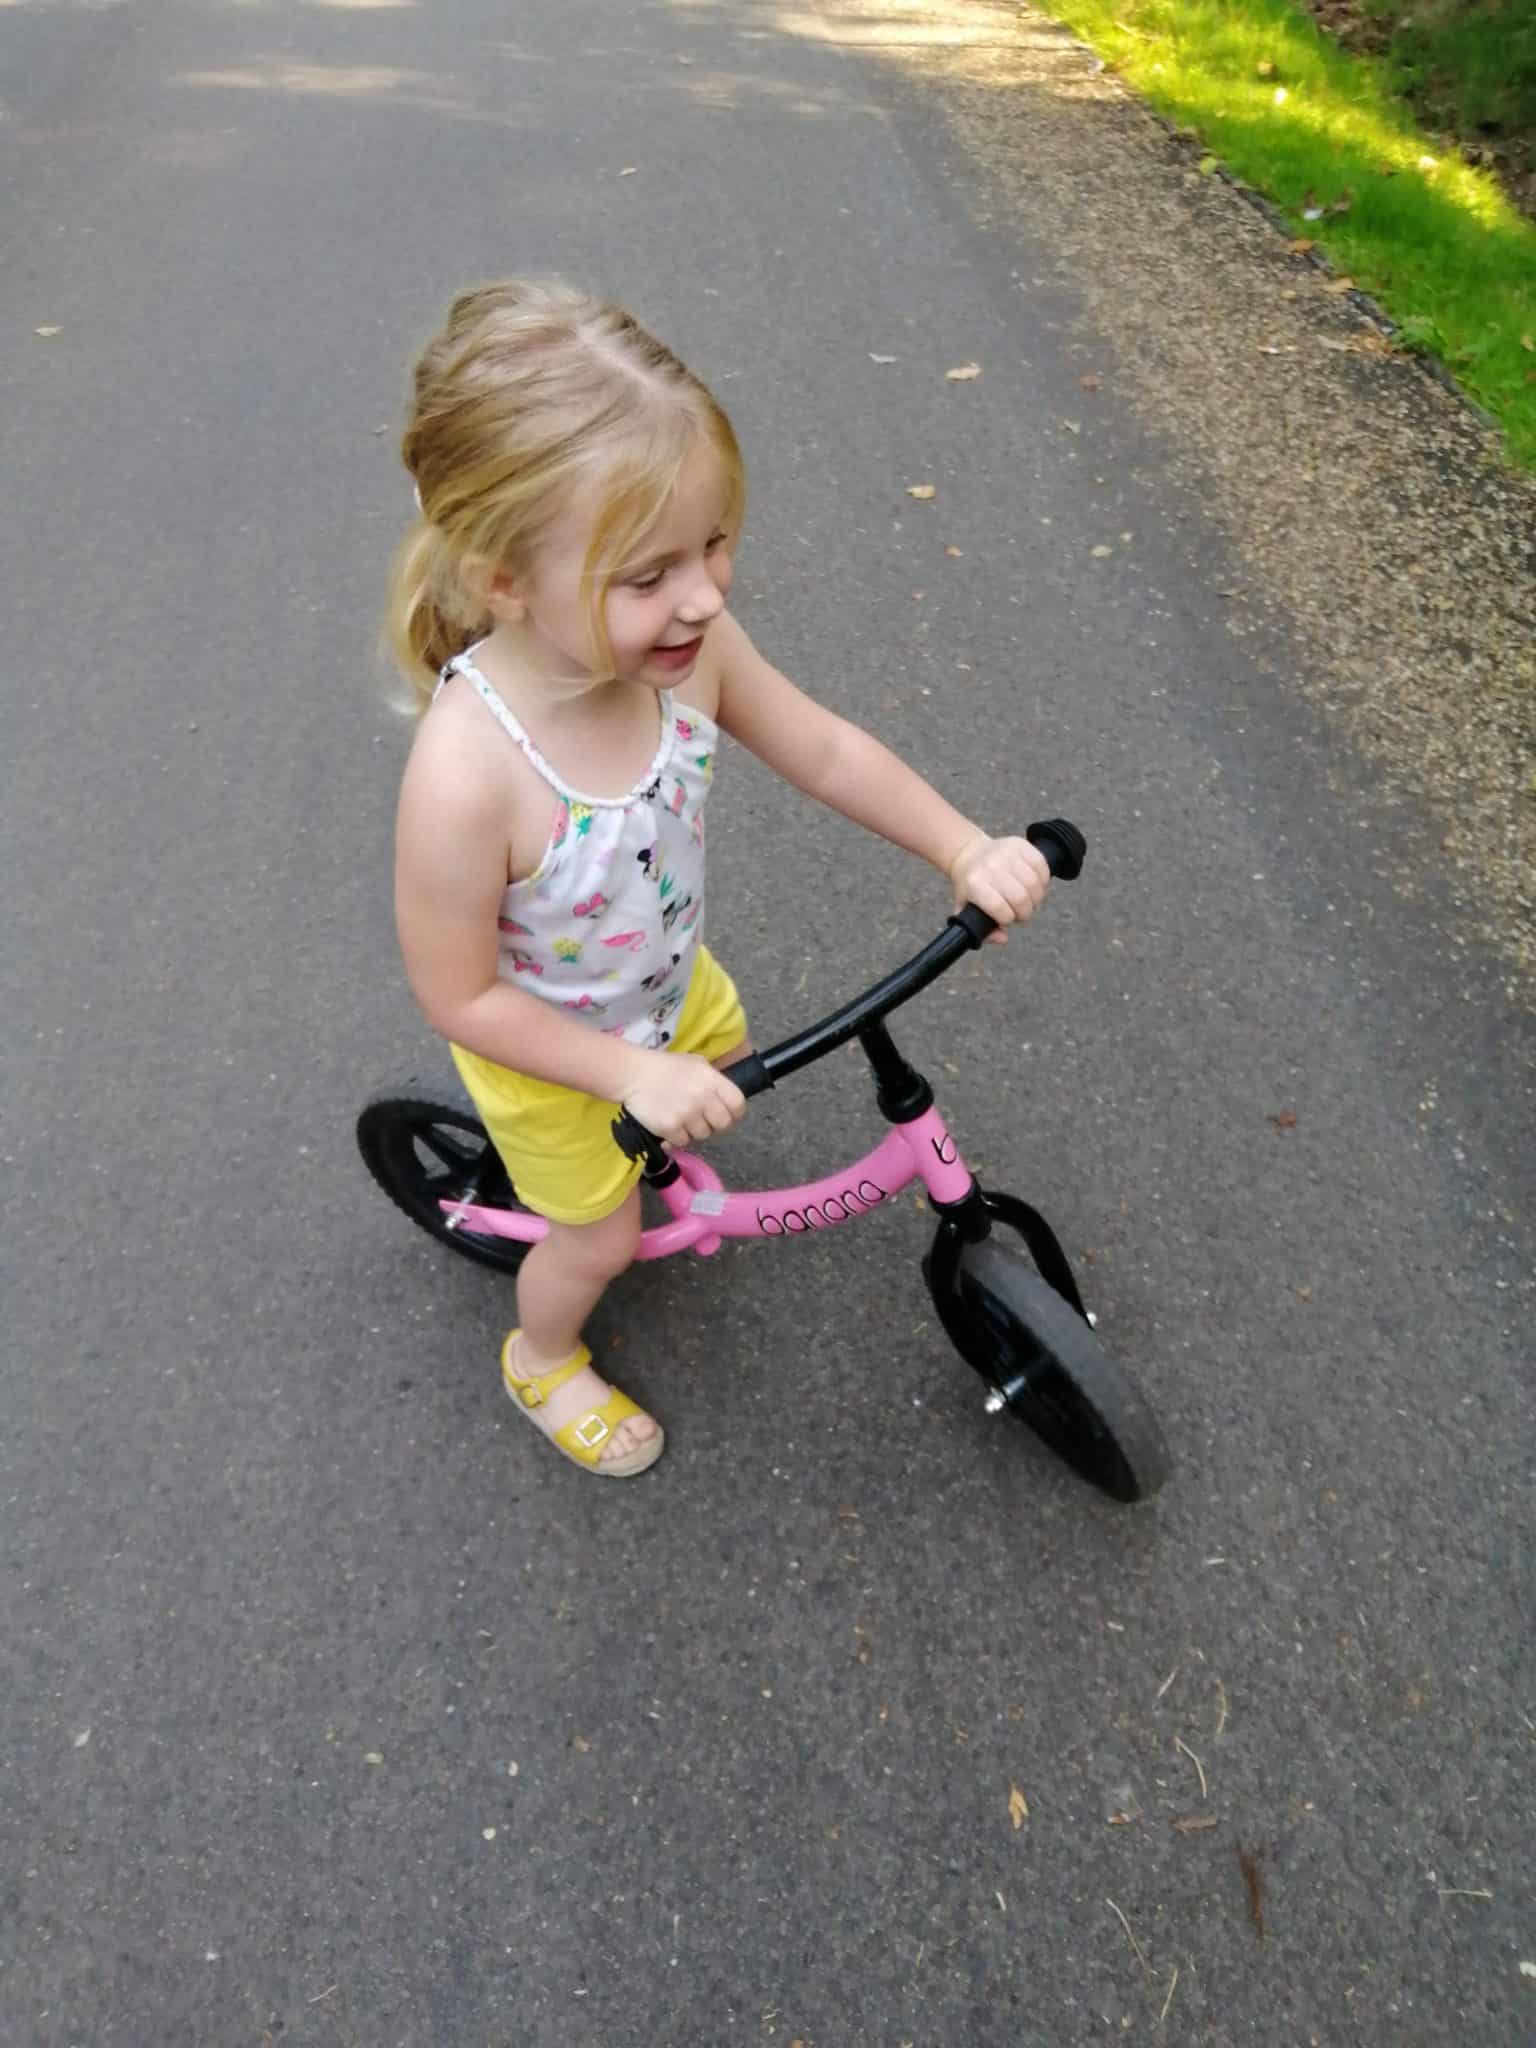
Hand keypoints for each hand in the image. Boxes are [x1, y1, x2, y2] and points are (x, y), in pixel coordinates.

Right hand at [620, 1050, 746, 1145]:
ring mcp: (686, 1114)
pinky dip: (677, 1137)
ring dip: (694, 1131)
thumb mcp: (696, 1064)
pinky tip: (669, 1123)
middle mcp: (702, 1097)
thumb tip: (726, 1099)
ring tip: (682, 1118)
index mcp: (711, 1080)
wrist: (633, 1074)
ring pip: (703, 1135)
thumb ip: (713, 1080)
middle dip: (715, 1124)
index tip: (727, 1114)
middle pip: (723, 1124)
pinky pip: (683, 1141)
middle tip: (704, 1120)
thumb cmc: (666, 1067)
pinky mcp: (670, 1127)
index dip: (735, 1112)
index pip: (738, 1104)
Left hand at [949, 832, 1050, 943]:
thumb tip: (1003, 939)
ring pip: (1034, 883)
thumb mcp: (967, 910)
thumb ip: (982, 932)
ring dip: (1037, 898)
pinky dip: (1043, 880)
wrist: (970, 854)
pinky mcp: (1021, 845)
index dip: (1009, 919)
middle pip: (1021, 898)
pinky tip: (1036, 885)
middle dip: (1026, 912)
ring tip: (1029, 900)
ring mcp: (1007, 854)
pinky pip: (1042, 866)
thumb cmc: (971, 887)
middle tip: (1022, 912)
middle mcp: (991, 867)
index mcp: (975, 884)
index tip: (1008, 919)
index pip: (1000, 909)